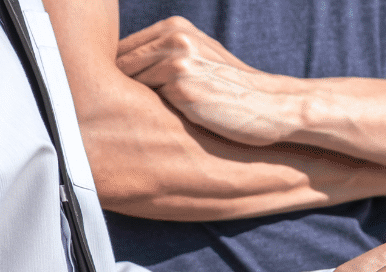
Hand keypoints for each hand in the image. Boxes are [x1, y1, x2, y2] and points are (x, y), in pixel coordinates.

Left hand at [116, 16, 297, 146]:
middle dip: (114, 92)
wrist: (271, 107)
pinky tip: (155, 130)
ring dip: (127, 106)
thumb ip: (165, 57)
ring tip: (136, 126)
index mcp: (176, 27)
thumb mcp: (201, 60)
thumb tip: (120, 74)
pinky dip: (146, 117)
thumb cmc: (234, 93)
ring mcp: (177, 60)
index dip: (114, 78)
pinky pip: (145, 104)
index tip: (116, 101)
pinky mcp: (181, 86)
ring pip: (127, 85)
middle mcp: (175, 37)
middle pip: (119, 65)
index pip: (124, 50)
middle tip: (119, 119)